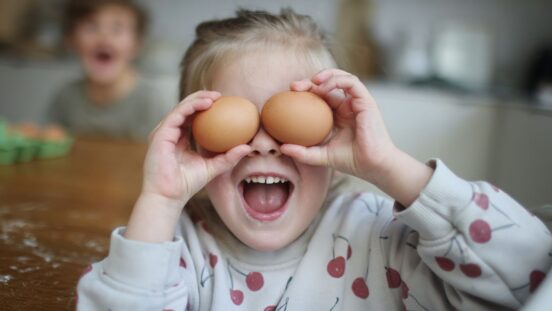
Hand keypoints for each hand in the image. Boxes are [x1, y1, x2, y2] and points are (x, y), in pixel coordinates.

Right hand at [126, 91, 251, 241]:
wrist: (169, 196)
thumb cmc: (187, 184)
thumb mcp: (213, 168)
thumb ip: (228, 157)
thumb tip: (248, 147)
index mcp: (179, 138)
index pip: (191, 117)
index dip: (205, 107)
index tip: (224, 104)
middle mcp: (170, 132)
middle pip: (185, 108)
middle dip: (202, 97)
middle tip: (220, 95)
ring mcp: (163, 132)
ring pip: (181, 108)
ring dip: (197, 99)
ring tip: (214, 97)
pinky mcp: (160, 134)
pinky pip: (177, 115)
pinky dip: (191, 107)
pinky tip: (205, 104)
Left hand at [281, 69, 432, 205]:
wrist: (372, 165)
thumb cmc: (351, 161)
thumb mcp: (320, 156)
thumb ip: (303, 152)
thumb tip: (282, 148)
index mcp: (338, 115)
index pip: (320, 97)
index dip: (305, 93)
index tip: (289, 96)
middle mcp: (348, 106)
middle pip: (328, 85)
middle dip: (310, 81)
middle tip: (293, 87)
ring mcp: (357, 102)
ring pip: (341, 78)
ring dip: (325, 75)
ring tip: (310, 82)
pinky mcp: (366, 101)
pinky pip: (351, 82)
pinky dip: (337, 80)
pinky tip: (322, 86)